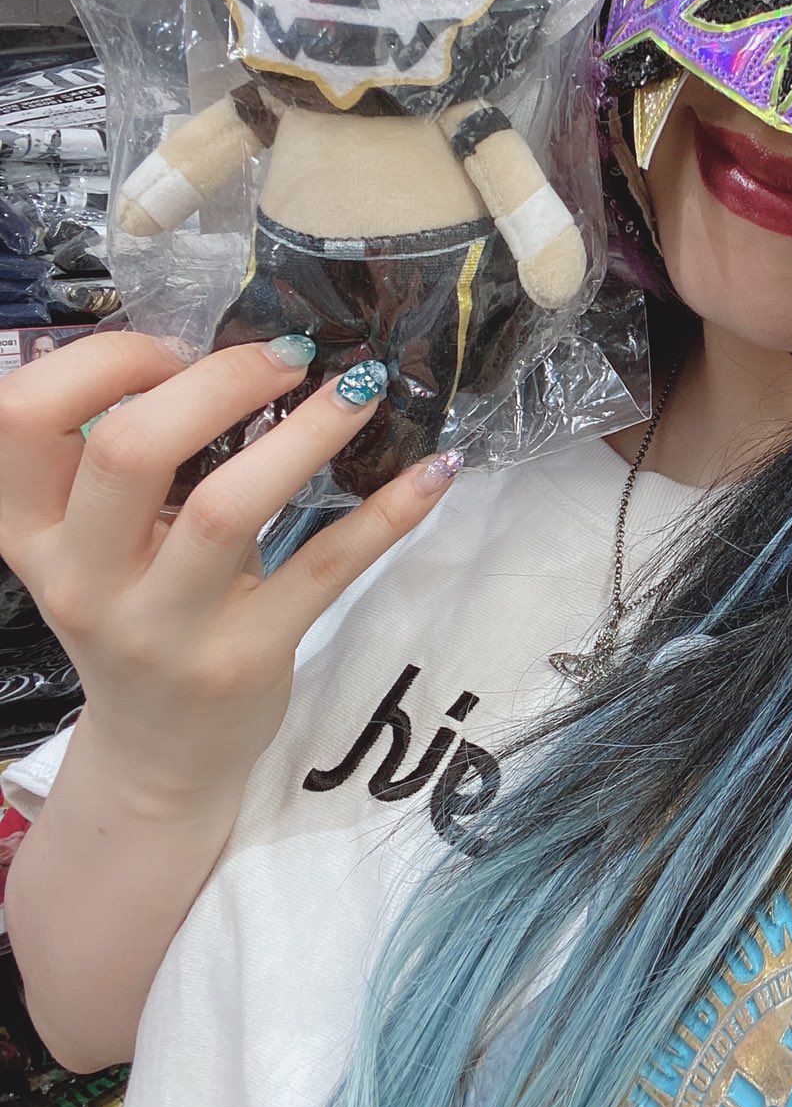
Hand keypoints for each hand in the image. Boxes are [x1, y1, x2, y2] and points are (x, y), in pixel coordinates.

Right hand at [0, 333, 459, 809]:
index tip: (175, 351)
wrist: (157, 755)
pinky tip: (435, 469)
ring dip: (305, 433)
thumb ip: (129, 464)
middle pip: (128, 449)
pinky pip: (324, 568)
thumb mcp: (99, 546)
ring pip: (226, 507)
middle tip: (288, 357)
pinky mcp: (246, 659)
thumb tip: (232, 353)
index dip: (102, 362)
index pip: (22, 416)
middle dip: (217, 381)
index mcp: (36, 533)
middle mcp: (85, 580)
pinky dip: (387, 512)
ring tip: (358, 389)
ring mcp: (164, 628)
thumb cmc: (138, 616)